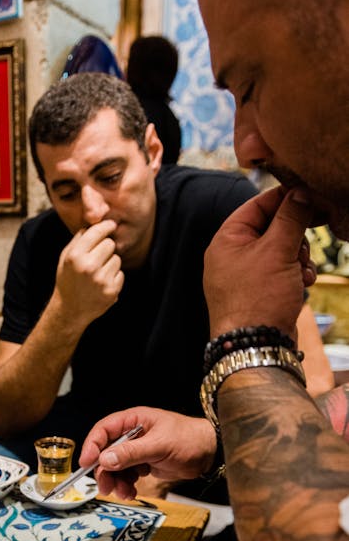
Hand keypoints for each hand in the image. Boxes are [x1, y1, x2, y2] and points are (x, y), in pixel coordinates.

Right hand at [53, 219, 123, 325]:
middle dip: (106, 248)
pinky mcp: (111, 291)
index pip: (97, 232)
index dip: (106, 226)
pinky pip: (120, 273)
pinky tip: (102, 284)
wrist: (70, 310)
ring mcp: (101, 280)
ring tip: (98, 273)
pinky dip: (114, 277)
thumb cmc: (67, 279)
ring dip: (110, 263)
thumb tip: (97, 221)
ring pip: (117, 259)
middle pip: (110, 244)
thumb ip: (80, 238)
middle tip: (97, 258)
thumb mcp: (66, 257)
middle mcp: (88, 267)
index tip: (111, 225)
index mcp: (75, 256)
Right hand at [79, 408, 217, 499]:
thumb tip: (105, 460)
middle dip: (105, 471)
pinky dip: (126, 485)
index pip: (104, 430)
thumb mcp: (159, 445)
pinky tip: (132, 493)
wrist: (210, 454)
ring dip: (115, 481)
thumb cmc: (188, 440)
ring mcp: (137, 450)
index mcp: (133, 420)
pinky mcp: (143, 463)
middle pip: (106, 452)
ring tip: (124, 493)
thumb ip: (131, 453)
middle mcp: (131, 434)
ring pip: (115, 467)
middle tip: (106, 488)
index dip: (92, 446)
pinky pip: (126, 475)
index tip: (86, 463)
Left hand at [204, 186, 315, 338]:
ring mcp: (244, 274)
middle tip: (304, 247)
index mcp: (227, 240)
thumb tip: (301, 193)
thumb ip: (290, 218)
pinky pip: (281, 271)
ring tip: (302, 272)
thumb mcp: (277, 251)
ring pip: (281, 250)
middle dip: (295, 236)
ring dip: (299, 256)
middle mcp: (232, 255)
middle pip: (272, 227)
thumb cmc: (258, 298)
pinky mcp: (258, 291)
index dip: (287, 199)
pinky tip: (303, 284)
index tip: (314, 197)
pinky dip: (295, 273)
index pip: (258, 205)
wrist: (255, 346)